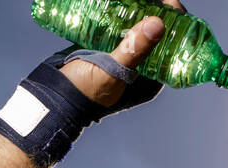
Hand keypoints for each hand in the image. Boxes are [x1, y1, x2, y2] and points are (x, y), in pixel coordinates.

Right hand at [60, 0, 186, 108]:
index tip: (169, 1)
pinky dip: (117, 15)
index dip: (174, 23)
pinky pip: (116, 29)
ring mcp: (120, 58)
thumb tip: (159, 23)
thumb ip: (134, 50)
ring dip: (135, 11)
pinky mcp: (103, 50)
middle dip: (154, 13)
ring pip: (134, 29)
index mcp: (150, 79)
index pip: (171, 47)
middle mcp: (139, 68)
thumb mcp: (112, 71)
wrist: (53, 98)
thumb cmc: (85, 93)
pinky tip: (115, 2)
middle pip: (154, 35)